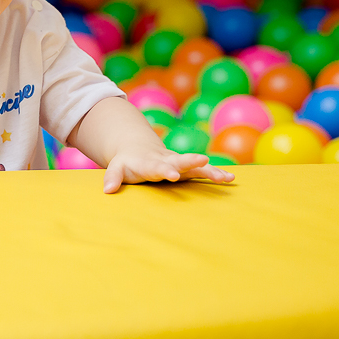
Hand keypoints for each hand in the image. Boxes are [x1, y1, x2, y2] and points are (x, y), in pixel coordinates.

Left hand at [102, 146, 234, 192]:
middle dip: (191, 161)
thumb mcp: (116, 167)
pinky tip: (230, 179)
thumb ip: (112, 178)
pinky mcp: (187, 166)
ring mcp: (178, 162)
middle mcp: (166, 160)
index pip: (156, 166)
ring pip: (195, 166)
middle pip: (180, 160)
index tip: (172, 175)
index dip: (164, 170)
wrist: (138, 147)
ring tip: (227, 177)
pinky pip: (202, 170)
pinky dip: (215, 173)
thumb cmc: (127, 162)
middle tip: (204, 161)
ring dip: (210, 170)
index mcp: (149, 162)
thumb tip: (107, 191)